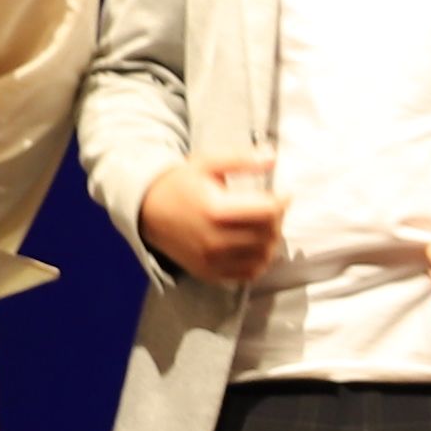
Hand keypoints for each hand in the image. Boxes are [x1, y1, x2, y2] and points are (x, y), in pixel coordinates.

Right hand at [138, 151, 283, 285]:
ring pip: (262, 256)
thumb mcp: (208, 163)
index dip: (282, 201)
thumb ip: (242, 160)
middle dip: (277, 219)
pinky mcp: (209, 273)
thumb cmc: (180, 183)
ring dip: (271, 241)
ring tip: (264, 225)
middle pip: (267, 234)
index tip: (283, 194)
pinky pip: (248, 274)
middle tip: (272, 208)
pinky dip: (259, 261)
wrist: (147, 209)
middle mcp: (214, 240)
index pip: (267, 212)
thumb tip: (273, 157)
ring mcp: (211, 260)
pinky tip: (254, 245)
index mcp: (215, 210)